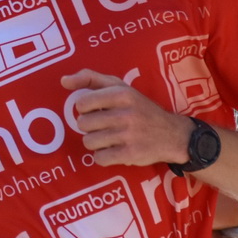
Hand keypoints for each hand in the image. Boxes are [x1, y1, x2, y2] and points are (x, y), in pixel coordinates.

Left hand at [61, 69, 191, 167]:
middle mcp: (126, 113)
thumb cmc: (140, 108)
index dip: (84, 109)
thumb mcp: (121, 87)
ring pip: (88, 142)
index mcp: (122, 94)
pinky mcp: (130, 154)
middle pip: (83, 124)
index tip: (95, 110)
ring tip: (108, 138)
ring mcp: (128, 135)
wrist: (173, 135)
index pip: (82, 103)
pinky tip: (113, 150)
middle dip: (89, 127)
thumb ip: (91, 79)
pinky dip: (103, 156)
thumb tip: (64, 81)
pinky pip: (99, 158)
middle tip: (103, 126)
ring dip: (95, 142)